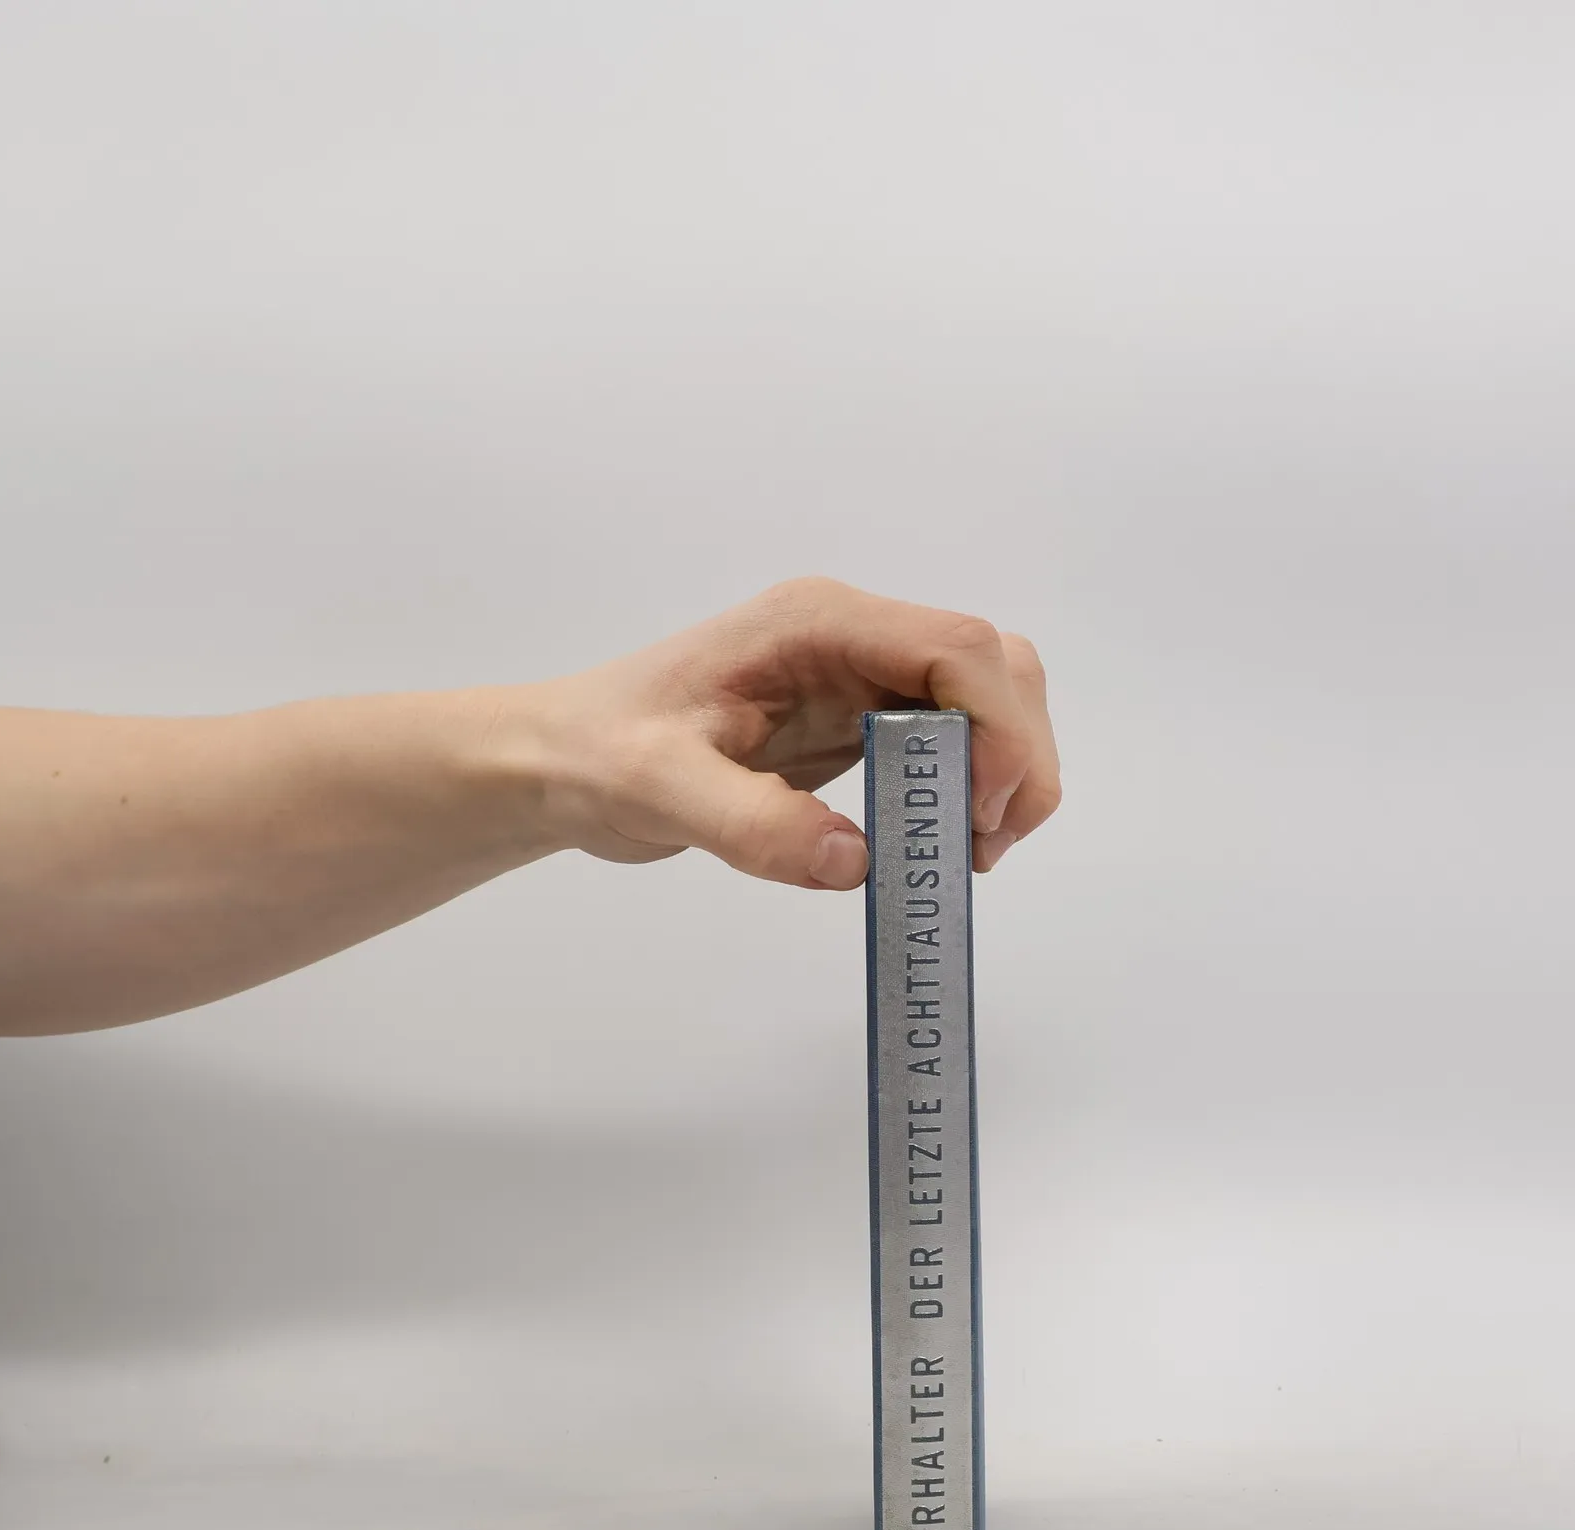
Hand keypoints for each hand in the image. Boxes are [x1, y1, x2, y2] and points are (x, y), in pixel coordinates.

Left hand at [521, 577, 1060, 888]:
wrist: (559, 761)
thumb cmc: (598, 756)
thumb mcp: (659, 792)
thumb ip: (754, 824)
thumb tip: (857, 860)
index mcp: (817, 624)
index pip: (957, 648)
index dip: (996, 726)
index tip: (979, 812)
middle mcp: (853, 637)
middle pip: (995, 668)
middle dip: (1015, 755)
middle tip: (981, 845)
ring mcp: (861, 675)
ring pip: (987, 700)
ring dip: (1004, 772)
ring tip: (967, 850)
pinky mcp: (859, 719)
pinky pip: (951, 740)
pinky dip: (971, 788)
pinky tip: (939, 841)